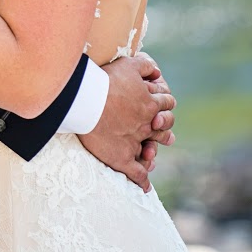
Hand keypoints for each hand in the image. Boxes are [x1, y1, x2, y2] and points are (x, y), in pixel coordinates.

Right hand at [78, 52, 176, 192]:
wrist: (85, 100)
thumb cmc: (105, 80)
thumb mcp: (129, 64)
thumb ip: (145, 65)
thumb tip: (156, 70)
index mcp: (150, 104)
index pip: (166, 103)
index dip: (165, 103)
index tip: (159, 105)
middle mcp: (146, 125)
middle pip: (164, 127)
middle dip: (164, 127)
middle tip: (163, 131)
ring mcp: (135, 143)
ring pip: (152, 150)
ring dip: (154, 151)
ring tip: (152, 154)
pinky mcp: (122, 158)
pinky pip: (136, 173)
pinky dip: (142, 181)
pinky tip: (144, 187)